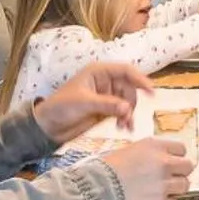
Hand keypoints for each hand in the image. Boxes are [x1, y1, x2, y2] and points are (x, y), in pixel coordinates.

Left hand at [33, 62, 154, 144]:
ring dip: (129, 113)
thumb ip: (106, 104)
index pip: (125, 71)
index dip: (140, 79)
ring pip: (128, 102)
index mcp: (99, 72)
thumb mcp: (83, 103)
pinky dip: (125, 120)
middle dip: (132, 103)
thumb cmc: (60, 107)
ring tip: (124, 127)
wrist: (47, 127)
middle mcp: (105, 82)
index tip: (151, 92)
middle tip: (127, 117)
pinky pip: (122, 112)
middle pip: (129, 88)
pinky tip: (124, 128)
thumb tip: (127, 108)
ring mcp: (106, 96)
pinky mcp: (106, 110)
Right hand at [102, 135, 190, 199]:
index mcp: (155, 146)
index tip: (170, 163)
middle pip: (188, 167)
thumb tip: (158, 159)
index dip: (176, 157)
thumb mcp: (128, 151)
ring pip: (185, 186)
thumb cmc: (105, 170)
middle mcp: (164, 163)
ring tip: (159, 192)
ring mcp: (164, 185)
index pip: (181, 149)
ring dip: (175, 189)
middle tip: (168, 178)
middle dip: (180, 172)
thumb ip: (148, 154)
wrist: (95, 192)